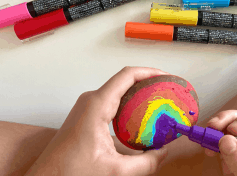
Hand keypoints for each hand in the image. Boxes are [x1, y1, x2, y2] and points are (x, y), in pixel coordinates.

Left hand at [25, 67, 168, 175]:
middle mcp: (90, 101)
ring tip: (158, 101)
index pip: (127, 75)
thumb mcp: (115, 172)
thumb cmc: (69, 172)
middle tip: (167, 90)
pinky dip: (129, 104)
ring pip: (118, 91)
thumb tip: (162, 153)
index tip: (167, 76)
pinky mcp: (86, 115)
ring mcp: (87, 107)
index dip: (150, 72)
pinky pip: (112, 101)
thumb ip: (145, 163)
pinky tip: (140, 116)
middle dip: (148, 83)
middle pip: (124, 80)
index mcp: (96, 105)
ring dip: (138, 93)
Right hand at [205, 110, 236, 175]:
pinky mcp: (234, 160)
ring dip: (217, 129)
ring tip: (206, 138)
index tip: (232, 128)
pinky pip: (223, 144)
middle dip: (227, 120)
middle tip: (212, 127)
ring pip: (232, 129)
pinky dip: (212, 143)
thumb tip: (226, 140)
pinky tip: (208, 150)